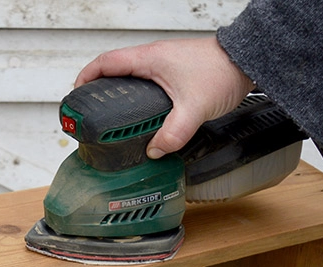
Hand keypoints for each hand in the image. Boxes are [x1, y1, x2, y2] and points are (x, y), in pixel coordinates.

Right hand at [75, 37, 254, 157]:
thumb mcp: (194, 108)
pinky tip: (141, 117)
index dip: (86, 78)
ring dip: (118, 95)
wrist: (245, 62)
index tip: (76, 96)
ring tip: (111, 118)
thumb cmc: (221, 72)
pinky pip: (146, 84)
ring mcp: (163, 65)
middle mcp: (153, 59)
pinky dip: (137, 98)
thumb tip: (154, 151)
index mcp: (149, 59)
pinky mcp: (173, 74)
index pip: (106, 63)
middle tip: (90, 112)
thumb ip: (173, 133)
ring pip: (130, 78)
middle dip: (98, 90)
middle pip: (113, 71)